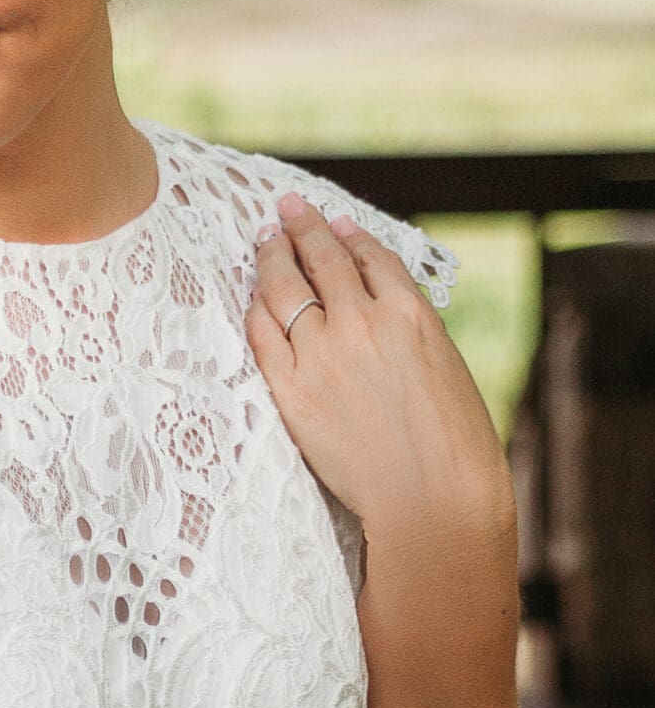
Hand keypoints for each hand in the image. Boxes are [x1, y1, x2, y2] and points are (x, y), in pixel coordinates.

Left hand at [246, 191, 512, 542]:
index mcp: (410, 312)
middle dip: (302, 228)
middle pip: (322, 260)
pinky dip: (256, 307)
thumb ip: (411, 331)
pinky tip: (253, 295)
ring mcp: (323, 353)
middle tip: (286, 209)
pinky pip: (262, 333)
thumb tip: (388, 310)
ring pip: (285, 288)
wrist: (432, 497)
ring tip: (264, 240)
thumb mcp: (445, 367)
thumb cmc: (453, 444)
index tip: (334, 223)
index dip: (348, 236)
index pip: (369, 257)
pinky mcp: (292, 389)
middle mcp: (363, 321)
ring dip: (272, 256)